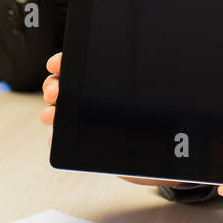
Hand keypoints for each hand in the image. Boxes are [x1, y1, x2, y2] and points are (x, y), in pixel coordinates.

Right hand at [40, 53, 188, 189]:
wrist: (170, 160)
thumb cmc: (167, 128)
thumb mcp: (158, 102)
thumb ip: (150, 86)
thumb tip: (150, 65)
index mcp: (110, 83)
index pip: (83, 65)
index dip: (65, 62)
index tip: (56, 64)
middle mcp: (97, 100)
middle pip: (66, 86)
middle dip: (54, 86)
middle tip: (55, 93)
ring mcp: (92, 122)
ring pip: (63, 111)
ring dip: (52, 112)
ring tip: (52, 117)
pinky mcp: (89, 146)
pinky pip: (67, 140)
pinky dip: (57, 138)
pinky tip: (55, 138)